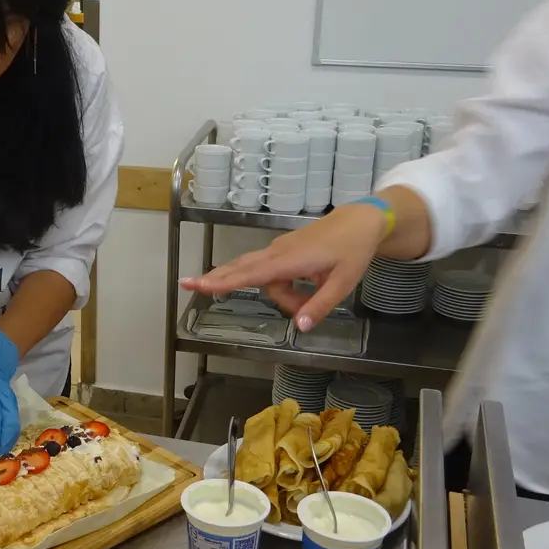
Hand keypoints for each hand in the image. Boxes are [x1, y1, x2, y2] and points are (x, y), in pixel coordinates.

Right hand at [179, 203, 388, 330]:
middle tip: (187, 284)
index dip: (223, 281)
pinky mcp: (284, 251)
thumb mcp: (344, 282)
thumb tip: (300, 327)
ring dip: (279, 295)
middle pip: (241, 268)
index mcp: (291, 260)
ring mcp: (279, 250)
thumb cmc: (353, 250)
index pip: (250, 274)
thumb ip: (321, 305)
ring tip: (307, 303)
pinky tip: (304, 293)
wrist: (360, 221)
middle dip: (216, 278)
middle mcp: (278, 253)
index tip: (197, 283)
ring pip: (260, 274)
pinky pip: (271, 271)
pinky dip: (280, 287)